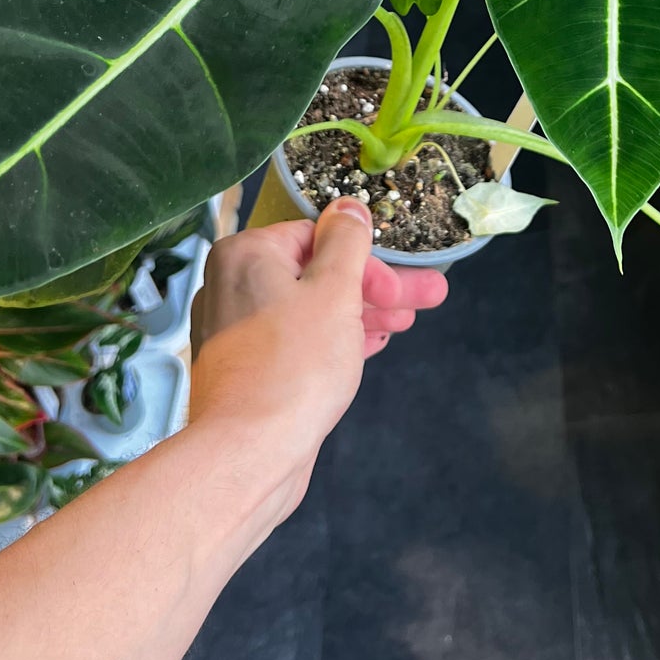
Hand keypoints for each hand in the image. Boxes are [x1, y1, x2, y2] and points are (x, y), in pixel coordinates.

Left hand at [189, 199, 447, 528]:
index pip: (317, 237)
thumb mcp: (334, 292)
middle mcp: (231, 286)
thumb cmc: (295, 364)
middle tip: (428, 297)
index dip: (368, 260)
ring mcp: (234, 331)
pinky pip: (296, 340)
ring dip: (360, 314)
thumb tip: (348, 206)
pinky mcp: (245, 369)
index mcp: (245, 254)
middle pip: (317, 274)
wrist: (248, 454)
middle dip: (376, 287)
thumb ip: (346, 243)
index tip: (404, 284)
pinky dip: (333, 339)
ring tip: (405, 325)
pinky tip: (370, 345)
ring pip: (309, 310)